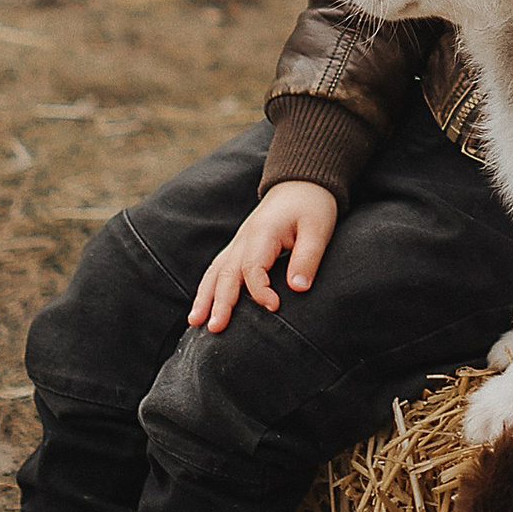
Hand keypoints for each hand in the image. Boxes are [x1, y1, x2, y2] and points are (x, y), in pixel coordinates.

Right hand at [188, 180, 338, 333]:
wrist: (301, 183)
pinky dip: (207, 288)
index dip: (260, 291)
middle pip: (226, 273)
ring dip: (204, 297)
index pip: (253, 268)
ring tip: (195, 322)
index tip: (274, 307)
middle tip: (214, 328)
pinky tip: (200, 307)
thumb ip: (307, 259)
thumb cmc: (312, 206)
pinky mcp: (239, 247)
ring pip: (215, 272)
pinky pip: (218, 268)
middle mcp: (244, 238)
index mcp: (263, 233)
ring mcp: (238, 242)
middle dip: (219, 302)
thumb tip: (297, 289)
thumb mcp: (318, 229)